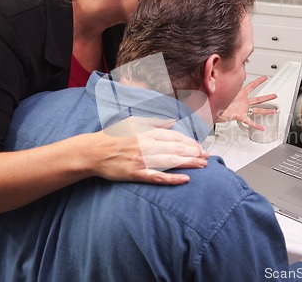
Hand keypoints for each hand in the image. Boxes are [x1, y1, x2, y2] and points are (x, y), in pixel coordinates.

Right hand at [86, 117, 208, 184]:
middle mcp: (147, 144)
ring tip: (202, 165)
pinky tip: (185, 180)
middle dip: (194, 152)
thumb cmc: (113, 136)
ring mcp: (142, 159)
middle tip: (207, 157)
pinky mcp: (136, 173)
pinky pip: (157, 176)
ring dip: (189, 163)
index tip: (201, 147)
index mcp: (147, 132)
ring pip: (170, 161)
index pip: (175, 137)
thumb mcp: (134, 122)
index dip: (191, 142)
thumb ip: (154, 122)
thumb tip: (172, 121)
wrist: (94, 152)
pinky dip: (172, 178)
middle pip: (176, 148)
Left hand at [218, 76, 276, 129]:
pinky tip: (261, 127)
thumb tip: (220, 74)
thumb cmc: (216, 101)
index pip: (251, 86)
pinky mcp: (240, 116)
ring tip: (274, 111)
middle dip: (267, 98)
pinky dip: (256, 125)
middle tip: (274, 96)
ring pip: (257, 110)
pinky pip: (250, 121)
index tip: (264, 78)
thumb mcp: (222, 91)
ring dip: (266, 111)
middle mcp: (243, 102)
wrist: (211, 111)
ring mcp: (242, 110)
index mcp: (239, 94)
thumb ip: (224, 83)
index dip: (258, 81)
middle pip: (258, 99)